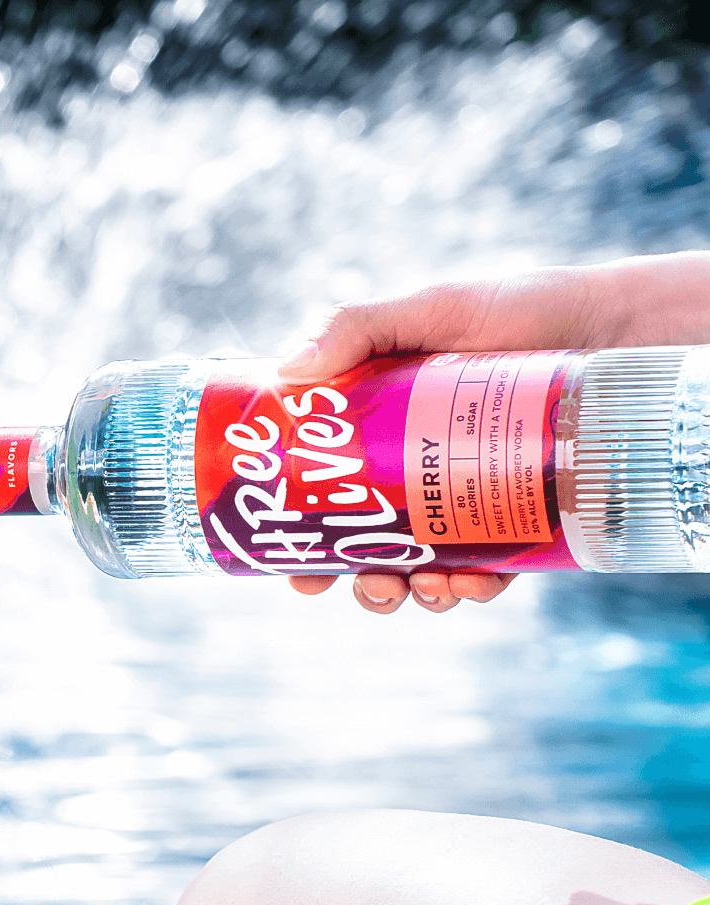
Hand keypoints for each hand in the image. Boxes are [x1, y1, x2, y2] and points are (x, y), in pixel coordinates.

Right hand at [278, 250, 709, 613]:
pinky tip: (472, 583)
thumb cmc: (522, 309)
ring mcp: (468, 501)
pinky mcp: (520, 518)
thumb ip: (356, 327)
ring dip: (414, 594)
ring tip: (424, 585)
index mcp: (379, 431)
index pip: (328, 497)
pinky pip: (488, 571)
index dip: (305, 542)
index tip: (294, 572)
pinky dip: (474, 588)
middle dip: (363, 583)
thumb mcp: (431, 308)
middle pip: (371, 548)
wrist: (617, 327)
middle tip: (368, 583)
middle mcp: (418, 474)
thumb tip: (289, 371)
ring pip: (425, 570)